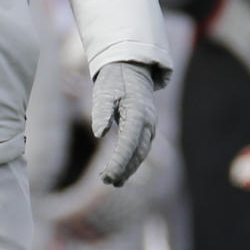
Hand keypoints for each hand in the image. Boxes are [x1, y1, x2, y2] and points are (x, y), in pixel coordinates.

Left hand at [90, 62, 155, 186]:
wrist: (132, 67)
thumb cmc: (115, 80)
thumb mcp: (104, 92)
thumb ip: (101, 112)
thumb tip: (99, 134)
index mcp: (138, 114)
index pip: (128, 145)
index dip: (119, 163)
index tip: (107, 176)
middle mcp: (148, 122)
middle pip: (138, 154)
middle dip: (124, 170)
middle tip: (107, 182)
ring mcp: (150, 125)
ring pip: (141, 154)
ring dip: (128, 169)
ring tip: (112, 182)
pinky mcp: (147, 128)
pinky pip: (141, 149)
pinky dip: (131, 161)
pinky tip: (120, 171)